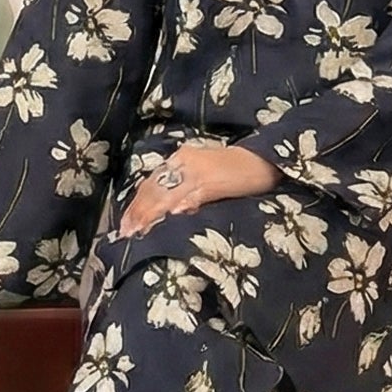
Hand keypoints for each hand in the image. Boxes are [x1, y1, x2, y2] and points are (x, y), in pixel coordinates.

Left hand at [117, 141, 281, 236]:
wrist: (264, 158)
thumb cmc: (237, 170)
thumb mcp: (205, 175)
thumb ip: (186, 189)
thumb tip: (169, 212)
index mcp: (182, 159)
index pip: (152, 182)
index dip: (137, 203)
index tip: (126, 222)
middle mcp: (184, 161)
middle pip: (155, 188)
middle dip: (139, 211)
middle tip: (127, 232)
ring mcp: (198, 171)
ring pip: (168, 194)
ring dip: (152, 214)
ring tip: (140, 231)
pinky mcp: (213, 181)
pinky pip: (192, 196)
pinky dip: (181, 206)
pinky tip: (172, 217)